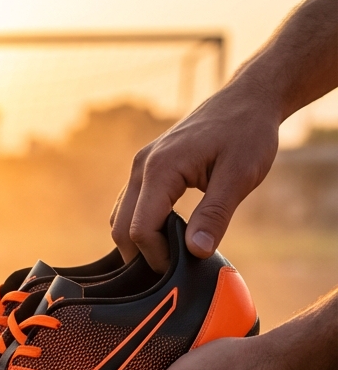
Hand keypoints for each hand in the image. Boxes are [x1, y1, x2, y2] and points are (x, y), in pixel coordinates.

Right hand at [110, 79, 280, 272]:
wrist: (247, 99)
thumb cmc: (248, 133)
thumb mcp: (240, 175)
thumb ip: (215, 215)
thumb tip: (196, 253)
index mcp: (160, 169)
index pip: (140, 229)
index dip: (156, 257)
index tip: (182, 269)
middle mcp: (141, 167)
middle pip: (121, 228)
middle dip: (142, 255)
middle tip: (173, 271)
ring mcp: (140, 167)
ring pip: (121, 218)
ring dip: (139, 242)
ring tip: (171, 256)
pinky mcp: (146, 169)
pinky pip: (130, 206)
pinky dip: (141, 227)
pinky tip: (167, 236)